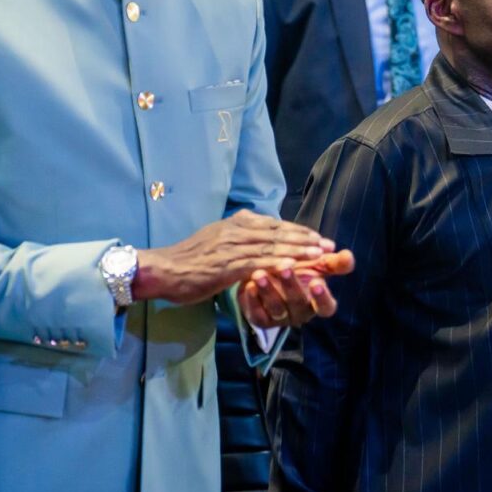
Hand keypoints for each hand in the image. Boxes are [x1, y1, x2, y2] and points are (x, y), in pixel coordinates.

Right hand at [133, 210, 334, 304]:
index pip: (274, 224)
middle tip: (328, 245)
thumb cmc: (190, 259)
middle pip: (278, 232)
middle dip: (306, 239)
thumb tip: (259, 234)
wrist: (163, 269)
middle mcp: (236, 230)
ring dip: (298, 250)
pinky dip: (276, 263)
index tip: (318, 237)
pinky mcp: (225, 265)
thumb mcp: (216, 239)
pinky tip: (292, 267)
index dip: (298, 231)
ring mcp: (231, 247)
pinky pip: (256, 263)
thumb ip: (238, 235)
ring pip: (271, 246)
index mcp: (235, 223)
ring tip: (319, 255)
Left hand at [239, 250, 353, 326]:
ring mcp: (280, 318)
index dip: (323, 298)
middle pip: (298, 303)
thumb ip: (334, 262)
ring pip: (276, 308)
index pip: (327, 307)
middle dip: (291, 285)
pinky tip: (248, 285)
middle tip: (284, 266)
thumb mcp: (318, 262)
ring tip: (259, 273)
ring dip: (268, 290)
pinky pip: (257, 313)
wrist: (269, 272)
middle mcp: (301, 313)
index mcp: (318, 301)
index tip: (317, 283)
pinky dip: (252, 299)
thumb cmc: (300, 268)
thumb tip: (348, 255)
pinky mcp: (261, 319)